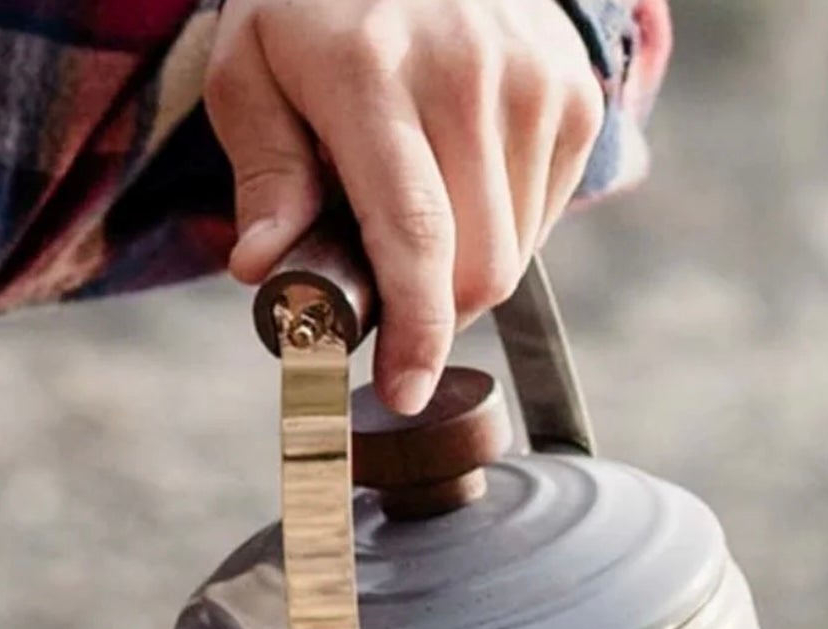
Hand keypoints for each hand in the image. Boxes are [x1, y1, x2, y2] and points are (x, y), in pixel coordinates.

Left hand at [206, 0, 604, 412]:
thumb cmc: (315, 8)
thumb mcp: (251, 72)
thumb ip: (262, 173)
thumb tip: (262, 270)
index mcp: (373, 74)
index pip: (414, 233)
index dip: (415, 331)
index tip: (402, 392)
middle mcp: (470, 75)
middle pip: (476, 267)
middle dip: (428, 318)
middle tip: (376, 295)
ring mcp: (535, 83)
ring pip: (512, 255)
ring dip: (458, 279)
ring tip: (409, 219)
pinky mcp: (576, 94)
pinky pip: (540, 220)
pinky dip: (495, 238)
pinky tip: (454, 192)